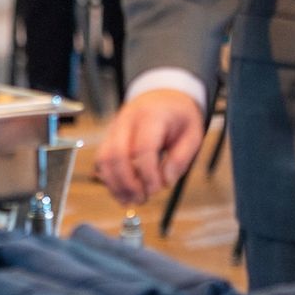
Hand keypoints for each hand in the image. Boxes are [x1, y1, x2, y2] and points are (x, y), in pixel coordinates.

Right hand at [95, 89, 205, 204]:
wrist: (163, 94)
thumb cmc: (179, 115)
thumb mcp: (193, 133)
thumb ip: (181, 158)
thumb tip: (165, 181)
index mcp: (151, 116)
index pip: (143, 149)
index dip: (148, 175)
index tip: (157, 189)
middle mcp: (128, 120)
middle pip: (117, 155)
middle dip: (128, 183)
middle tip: (141, 199)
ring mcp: (115, 127)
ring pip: (104, 158)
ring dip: (114, 184)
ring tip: (129, 200)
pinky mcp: (109, 136)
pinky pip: (102, 160)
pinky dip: (109, 179)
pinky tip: (121, 192)